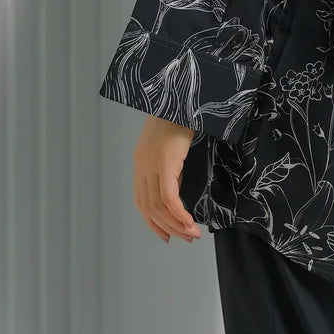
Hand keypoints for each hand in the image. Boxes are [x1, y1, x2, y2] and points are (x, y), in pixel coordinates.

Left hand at [133, 114, 202, 243]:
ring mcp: (151, 163)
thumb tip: (177, 190)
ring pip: (159, 206)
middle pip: (150, 208)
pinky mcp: (165, 162)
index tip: (167, 235)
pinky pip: (169, 197)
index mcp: (141, 161)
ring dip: (176, 224)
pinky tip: (189, 222)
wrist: (181, 95)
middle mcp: (142, 165)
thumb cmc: (180, 116)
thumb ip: (170, 168)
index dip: (153, 222)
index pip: (142, 201)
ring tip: (192, 234)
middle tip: (186, 238)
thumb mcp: (172, 147)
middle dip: (168, 228)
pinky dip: (178, 213)